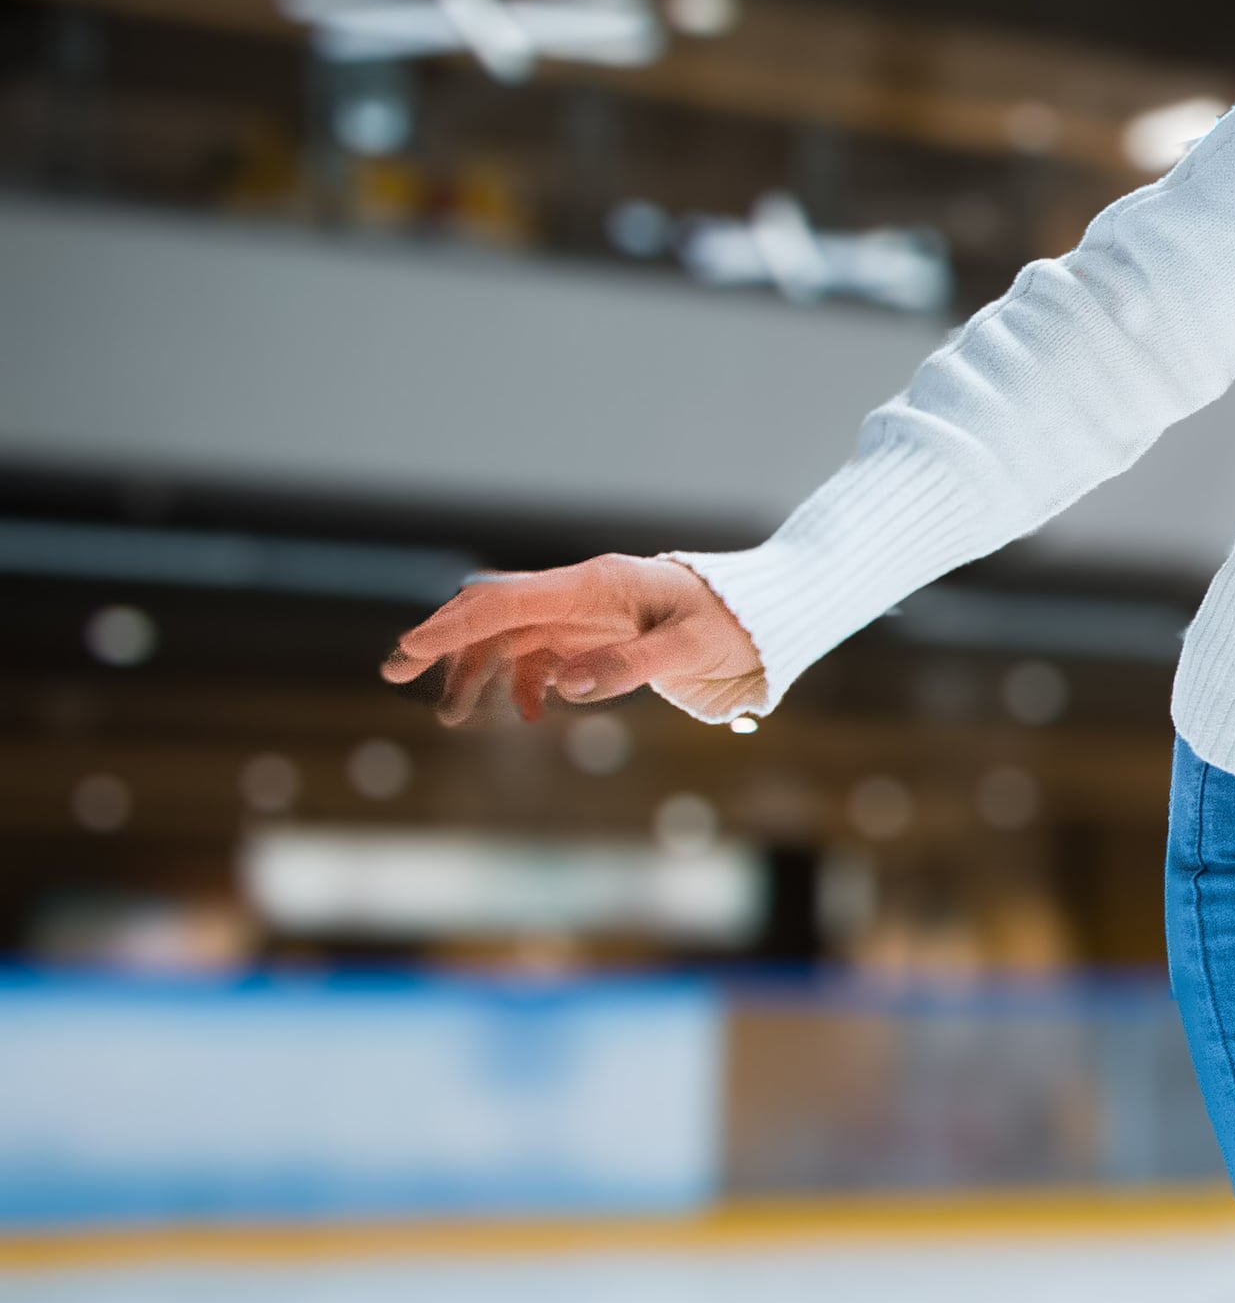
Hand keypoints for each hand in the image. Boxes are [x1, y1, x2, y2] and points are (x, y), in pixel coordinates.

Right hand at [385, 554, 765, 728]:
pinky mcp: (600, 639)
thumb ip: (631, 665)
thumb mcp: (693, 649)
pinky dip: (527, 684)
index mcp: (597, 584)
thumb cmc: (739, 625)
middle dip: (444, 643)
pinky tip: (528, 714)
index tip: (409, 649)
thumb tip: (565, 685)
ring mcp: (587, 616)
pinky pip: (546, 657)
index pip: (507, 600)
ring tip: (452, 717)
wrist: (771, 619)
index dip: (453, 624)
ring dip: (479, 673)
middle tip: (396, 674)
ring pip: (513, 640)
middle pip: (495, 614)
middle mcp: (582, 595)